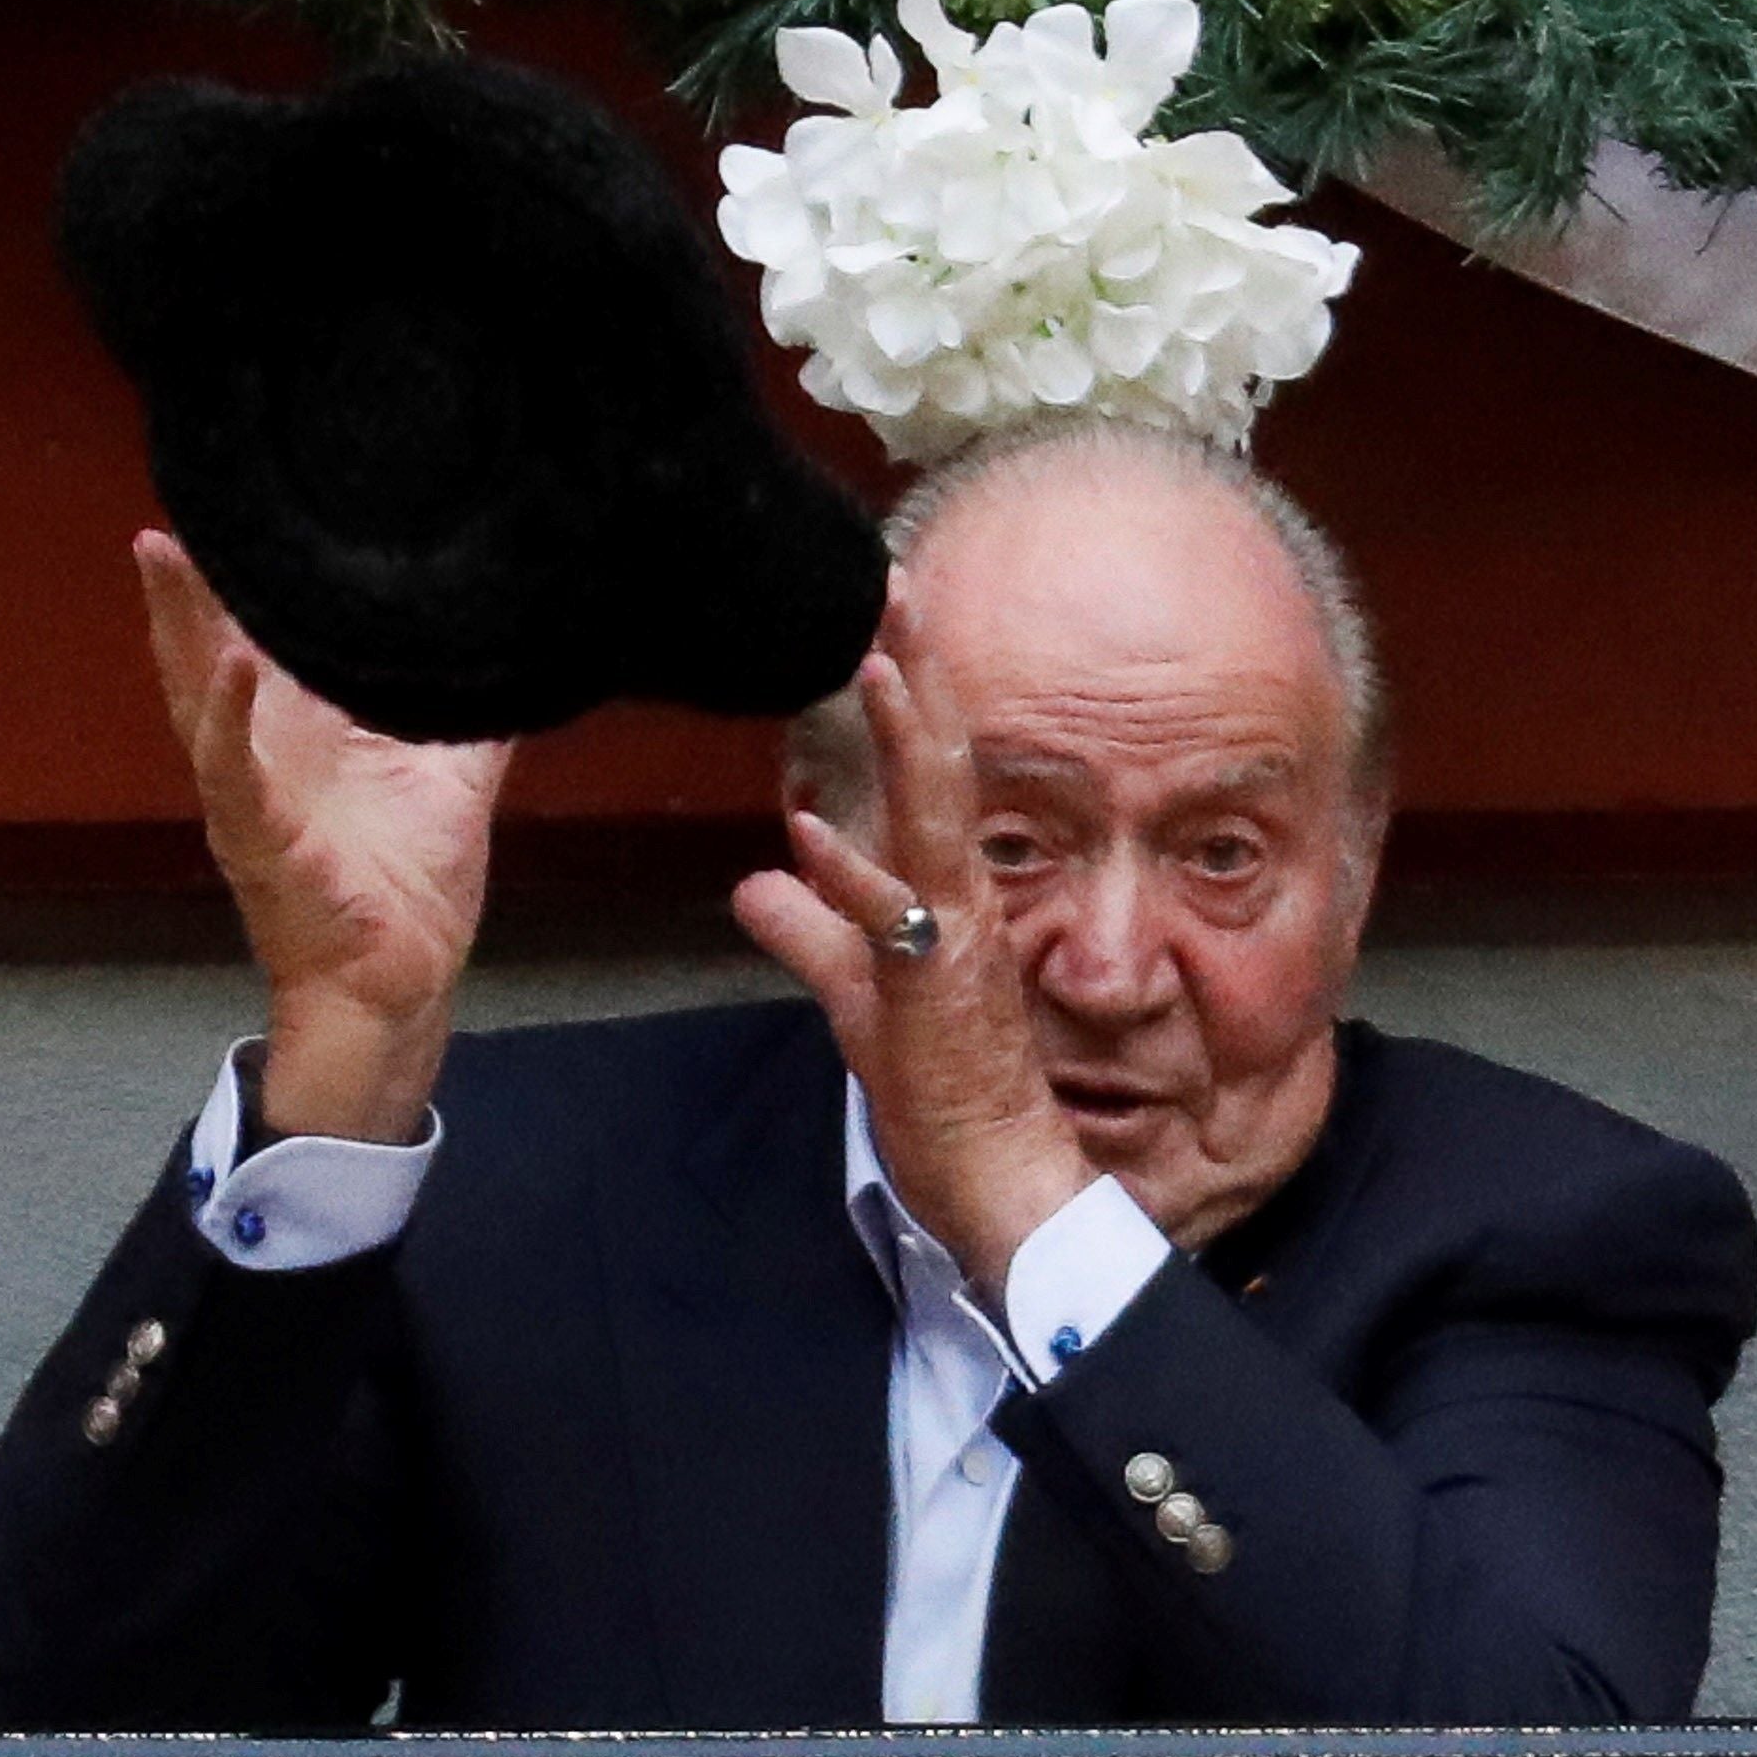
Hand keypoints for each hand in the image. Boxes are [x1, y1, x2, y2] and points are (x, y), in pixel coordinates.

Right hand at [137, 530, 510, 1143]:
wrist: (400, 990)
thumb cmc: (409, 899)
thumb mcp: (452, 784)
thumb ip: (476, 721)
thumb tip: (520, 660)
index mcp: (303, 741)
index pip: (264, 642)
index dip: (248, 582)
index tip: (245, 507)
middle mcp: (266, 761)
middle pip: (210, 654)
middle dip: (187, 587)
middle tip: (172, 507)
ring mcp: (255, 800)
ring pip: (199, 699)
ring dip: (177, 628)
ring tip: (161, 556)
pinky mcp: (262, 842)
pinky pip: (235, 774)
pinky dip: (228, 718)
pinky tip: (231, 663)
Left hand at [733, 617, 1092, 1302]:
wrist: (999, 1179)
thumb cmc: (947, 1099)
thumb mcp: (857, 1000)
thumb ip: (811, 934)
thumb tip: (756, 881)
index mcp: (937, 893)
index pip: (919, 772)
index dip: (899, 693)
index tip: (878, 615)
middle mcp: (954, 897)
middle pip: (935, 762)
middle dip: (911, 670)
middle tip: (890, 577)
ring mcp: (954, 932)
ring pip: (932, 807)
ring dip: (903, 727)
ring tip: (874, 647)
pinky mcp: (943, 980)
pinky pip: (905, 899)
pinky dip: (866, 845)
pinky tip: (824, 798)